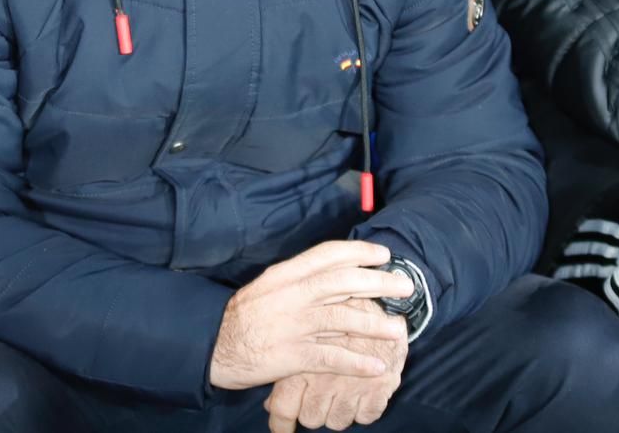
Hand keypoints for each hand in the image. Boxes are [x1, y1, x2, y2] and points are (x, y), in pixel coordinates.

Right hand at [208, 240, 412, 390]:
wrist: (213, 346)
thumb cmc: (244, 316)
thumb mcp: (269, 287)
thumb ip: (299, 280)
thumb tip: (337, 275)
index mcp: (285, 274)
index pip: (327, 254)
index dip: (359, 251)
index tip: (384, 254)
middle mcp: (291, 295)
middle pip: (342, 282)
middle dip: (378, 282)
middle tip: (405, 287)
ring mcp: (292, 325)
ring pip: (341, 319)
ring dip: (375, 324)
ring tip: (399, 330)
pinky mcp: (291, 355)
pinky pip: (330, 357)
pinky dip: (356, 362)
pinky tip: (376, 367)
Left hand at [265, 299, 407, 431]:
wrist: (379, 300)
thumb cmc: (335, 314)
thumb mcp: (305, 334)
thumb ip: (286, 369)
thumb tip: (269, 405)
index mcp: (301, 363)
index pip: (284, 409)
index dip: (281, 425)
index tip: (281, 430)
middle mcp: (325, 379)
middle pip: (312, 418)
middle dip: (314, 411)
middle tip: (319, 397)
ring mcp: (353, 386)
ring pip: (338, 421)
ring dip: (338, 411)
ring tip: (340, 392)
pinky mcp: (380, 387)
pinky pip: (367, 416)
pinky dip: (363, 409)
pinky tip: (360, 393)